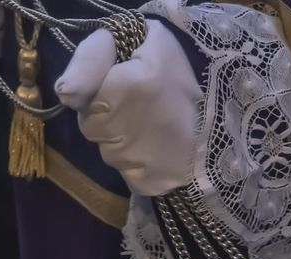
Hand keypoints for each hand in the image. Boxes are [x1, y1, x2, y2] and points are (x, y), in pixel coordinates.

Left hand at [57, 21, 200, 196]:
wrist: (225, 115)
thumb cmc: (176, 72)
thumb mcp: (139, 42)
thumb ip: (93, 56)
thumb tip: (65, 93)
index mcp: (134, 86)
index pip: (82, 100)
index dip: (99, 92)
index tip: (125, 86)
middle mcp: (134, 128)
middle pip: (91, 128)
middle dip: (106, 116)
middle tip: (140, 107)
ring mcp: (142, 161)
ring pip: (108, 152)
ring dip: (122, 140)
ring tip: (152, 127)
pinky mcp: (150, 184)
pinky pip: (126, 174)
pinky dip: (137, 165)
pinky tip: (158, 150)